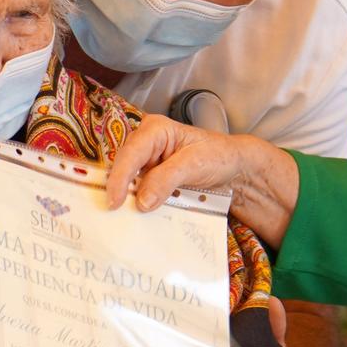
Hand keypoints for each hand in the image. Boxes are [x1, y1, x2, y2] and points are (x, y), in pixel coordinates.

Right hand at [101, 116, 300, 245]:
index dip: (120, 177)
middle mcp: (145, 143)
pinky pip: (137, 190)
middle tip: (112, 213)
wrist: (234, 168)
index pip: (131, 153)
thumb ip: (166, 179)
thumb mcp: (194, 165)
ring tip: (120, 217)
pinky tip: (133, 215)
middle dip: (118, 188)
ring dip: (125, 197)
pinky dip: (135, 202)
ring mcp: (146, 161)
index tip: (115, 202)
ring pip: (127, 179)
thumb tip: (141, 201)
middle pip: (123, 165)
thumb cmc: (218, 156)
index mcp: (155, 129)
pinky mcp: (150, 178)